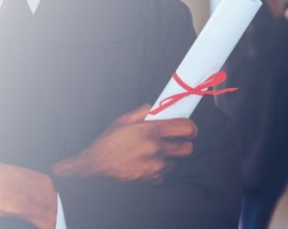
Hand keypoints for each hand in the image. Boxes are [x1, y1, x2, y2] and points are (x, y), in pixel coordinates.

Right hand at [52, 104, 196, 183]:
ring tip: (155, 152)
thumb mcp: (124, 119)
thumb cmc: (109, 141)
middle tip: (174, 140)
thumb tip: (158, 108)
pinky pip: (165, 174)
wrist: (97, 163)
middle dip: (183, 143)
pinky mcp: (152, 179)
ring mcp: (155, 166)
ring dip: (170, 157)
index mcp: (151, 131)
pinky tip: (148, 163)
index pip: (186, 128)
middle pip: (187, 148)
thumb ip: (144, 111)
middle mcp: (156, 149)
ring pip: (176, 162)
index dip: (190, 128)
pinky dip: (160, 169)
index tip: (188, 129)